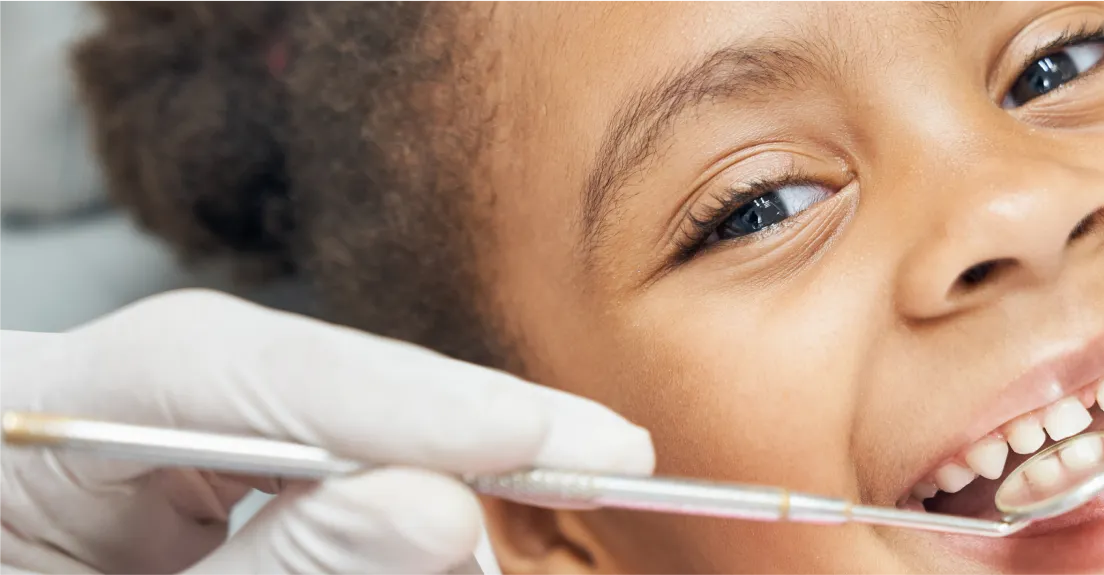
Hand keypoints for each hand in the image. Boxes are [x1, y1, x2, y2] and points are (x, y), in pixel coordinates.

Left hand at [0, 289, 655, 574]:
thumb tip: (439, 504)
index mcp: (5, 428)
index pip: (218, 367)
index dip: (404, 397)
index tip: (559, 442)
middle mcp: (65, 420)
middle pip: (286, 393)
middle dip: (441, 446)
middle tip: (600, 471)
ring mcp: (114, 466)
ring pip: (310, 450)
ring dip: (420, 505)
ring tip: (529, 511)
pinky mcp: (168, 516)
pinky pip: (295, 506)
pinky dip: (373, 536)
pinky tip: (444, 539)